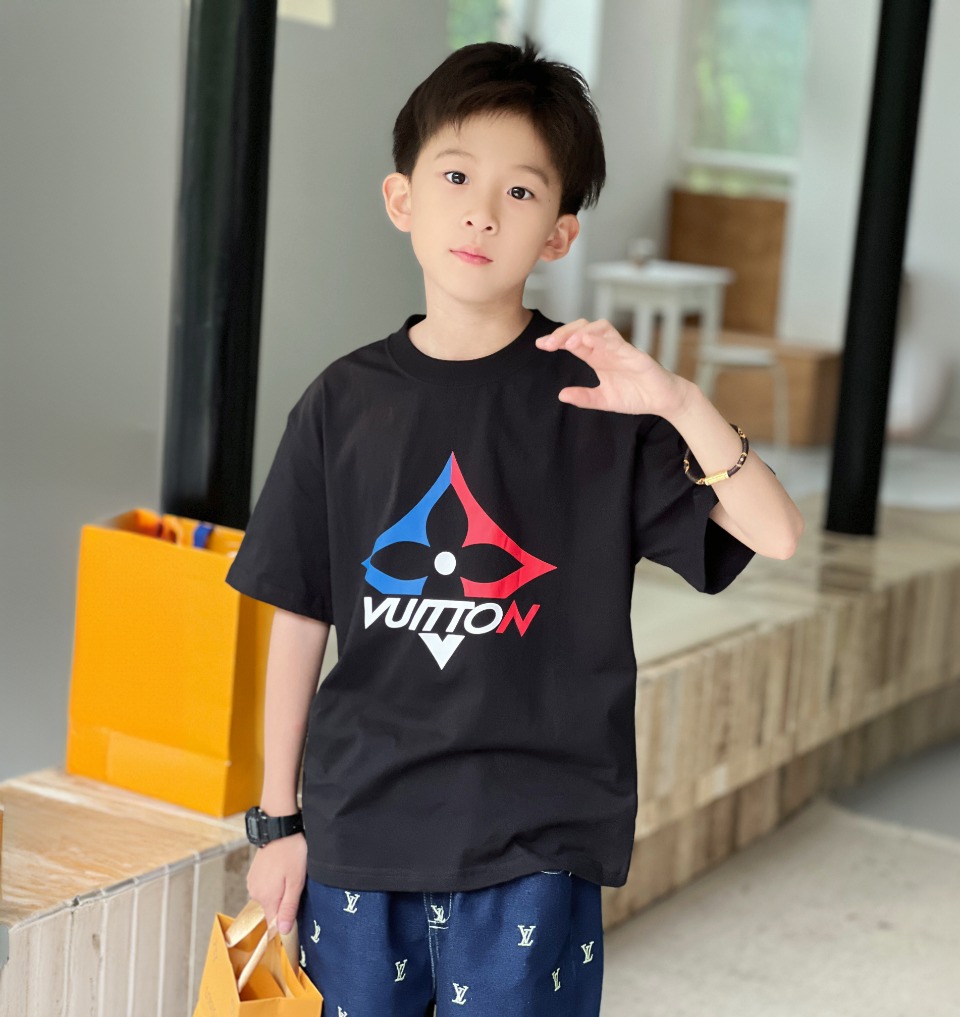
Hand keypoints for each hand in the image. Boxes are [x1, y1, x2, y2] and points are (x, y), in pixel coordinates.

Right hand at [246, 832, 306, 934]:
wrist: (279, 829)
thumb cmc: (291, 853)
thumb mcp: (296, 882)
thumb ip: (289, 908)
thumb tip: (284, 931)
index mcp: (266, 898)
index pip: (273, 924)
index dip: (285, 922)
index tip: (295, 914)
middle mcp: (255, 893)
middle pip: (272, 909)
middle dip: (284, 902)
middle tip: (295, 884)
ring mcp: (252, 882)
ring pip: (269, 897)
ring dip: (279, 891)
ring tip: (289, 873)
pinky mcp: (253, 874)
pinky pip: (264, 886)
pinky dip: (273, 882)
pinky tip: (281, 869)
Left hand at [535, 318, 691, 418]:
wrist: (663, 400)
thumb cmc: (636, 396)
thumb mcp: (604, 400)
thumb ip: (584, 397)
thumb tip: (561, 395)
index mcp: (598, 358)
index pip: (574, 342)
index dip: (557, 340)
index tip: (540, 344)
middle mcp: (607, 349)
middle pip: (583, 328)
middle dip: (563, 332)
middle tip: (547, 344)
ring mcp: (621, 349)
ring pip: (600, 327)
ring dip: (581, 331)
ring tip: (565, 342)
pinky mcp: (635, 355)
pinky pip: (617, 342)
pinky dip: (601, 340)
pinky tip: (586, 340)